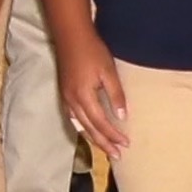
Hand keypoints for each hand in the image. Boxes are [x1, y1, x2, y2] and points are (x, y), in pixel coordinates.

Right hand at [61, 38, 137, 166]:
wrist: (70, 36)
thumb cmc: (92, 51)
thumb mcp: (109, 72)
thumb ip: (116, 95)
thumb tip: (123, 117)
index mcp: (84, 97)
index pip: (101, 123)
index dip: (114, 135)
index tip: (126, 144)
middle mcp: (72, 101)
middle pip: (89, 129)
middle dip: (103, 143)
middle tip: (117, 156)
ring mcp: (66, 98)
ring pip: (79, 125)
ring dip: (93, 138)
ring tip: (105, 147)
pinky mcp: (65, 93)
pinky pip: (73, 118)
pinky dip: (83, 127)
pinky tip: (88, 130)